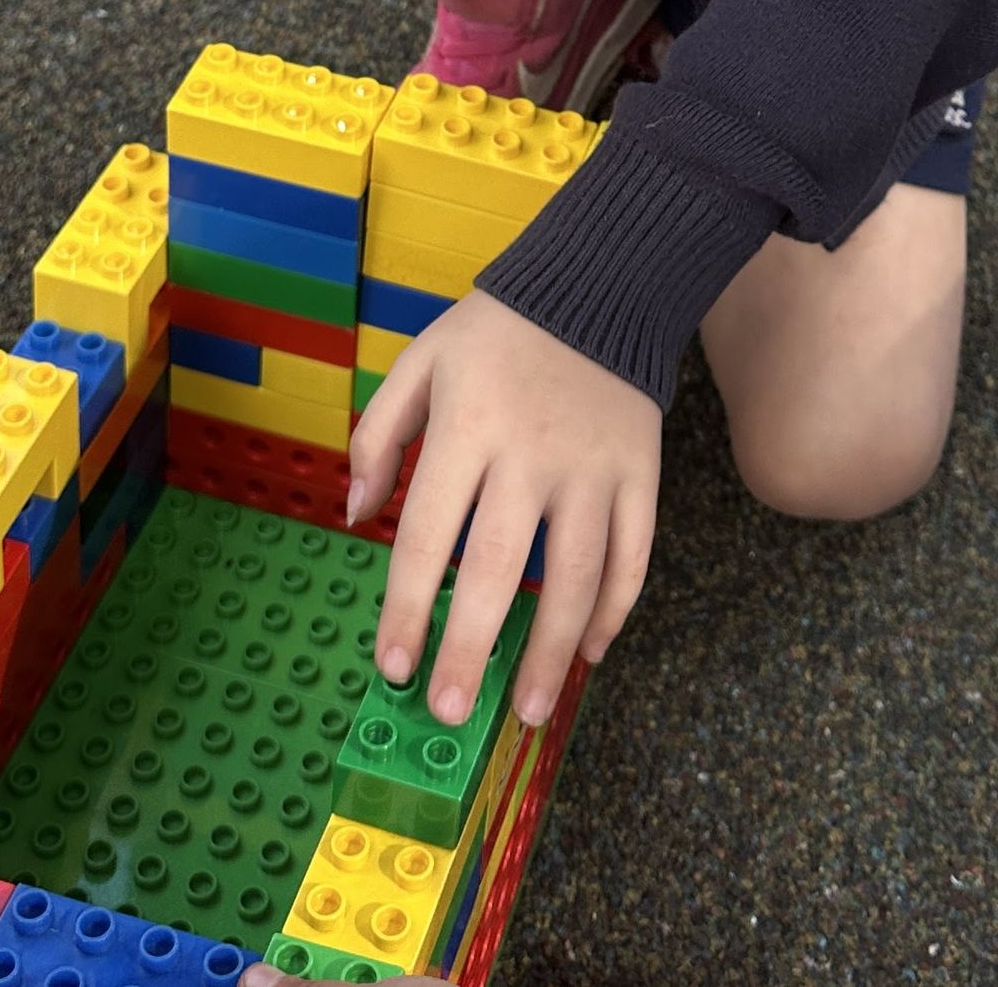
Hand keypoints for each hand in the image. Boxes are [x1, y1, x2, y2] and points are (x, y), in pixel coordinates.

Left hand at [350, 292, 659, 729]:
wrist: (599, 285)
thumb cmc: (495, 334)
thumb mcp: (420, 361)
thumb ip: (379, 435)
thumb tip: (356, 515)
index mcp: (468, 425)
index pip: (429, 532)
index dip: (407, 605)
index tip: (392, 666)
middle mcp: (530, 452)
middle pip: (498, 566)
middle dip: (471, 648)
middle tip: (450, 713)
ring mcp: (592, 466)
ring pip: (576, 573)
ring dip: (551, 650)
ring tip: (530, 711)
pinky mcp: (640, 471)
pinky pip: (634, 552)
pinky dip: (616, 608)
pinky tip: (591, 650)